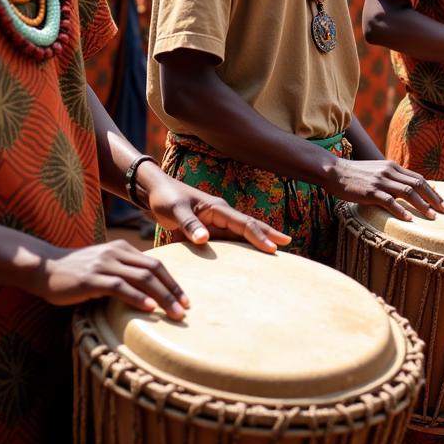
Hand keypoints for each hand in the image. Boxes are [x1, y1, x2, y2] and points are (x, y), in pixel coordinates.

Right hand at [35, 240, 188, 317]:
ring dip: (162, 296)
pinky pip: (120, 287)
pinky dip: (137, 297)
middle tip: (186, 308)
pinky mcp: (91, 278)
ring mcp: (104, 264)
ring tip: (175, 313)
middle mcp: (116, 252)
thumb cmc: (75, 272)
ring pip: (142, 278)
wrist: (44, 268)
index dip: (172, 281)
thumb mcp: (103, 267)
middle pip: (154, 269)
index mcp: (122, 248)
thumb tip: (145, 294)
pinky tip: (149, 308)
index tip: (185, 299)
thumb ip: (122, 273)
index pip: (155, 263)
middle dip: (173, 289)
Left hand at [146, 173, 290, 253]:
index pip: (243, 223)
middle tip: (288, 243)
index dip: (259, 236)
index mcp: (216, 208)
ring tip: (277, 248)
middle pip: (249, 224)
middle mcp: (221, 213)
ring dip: (259, 238)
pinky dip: (244, 243)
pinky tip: (250, 252)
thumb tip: (205, 238)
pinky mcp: (210, 227)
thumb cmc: (165, 198)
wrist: (155, 192)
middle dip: (269, 233)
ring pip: (243, 231)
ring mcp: (217, 220)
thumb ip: (189, 224)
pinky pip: (231, 237)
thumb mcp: (175, 210)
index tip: (274, 247)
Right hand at [326, 157, 443, 221]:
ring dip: (422, 205)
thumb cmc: (355, 175)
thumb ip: (391, 178)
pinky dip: (401, 210)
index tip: (442, 202)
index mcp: (392, 166)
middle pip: (418, 184)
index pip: (418, 178)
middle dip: (434, 198)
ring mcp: (380, 181)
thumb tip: (406, 190)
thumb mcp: (376, 172)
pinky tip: (408, 220)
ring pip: (407, 192)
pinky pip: (389, 201)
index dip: (432, 190)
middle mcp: (389, 171)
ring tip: (432, 217)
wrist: (334, 171)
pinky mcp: (370, 191)